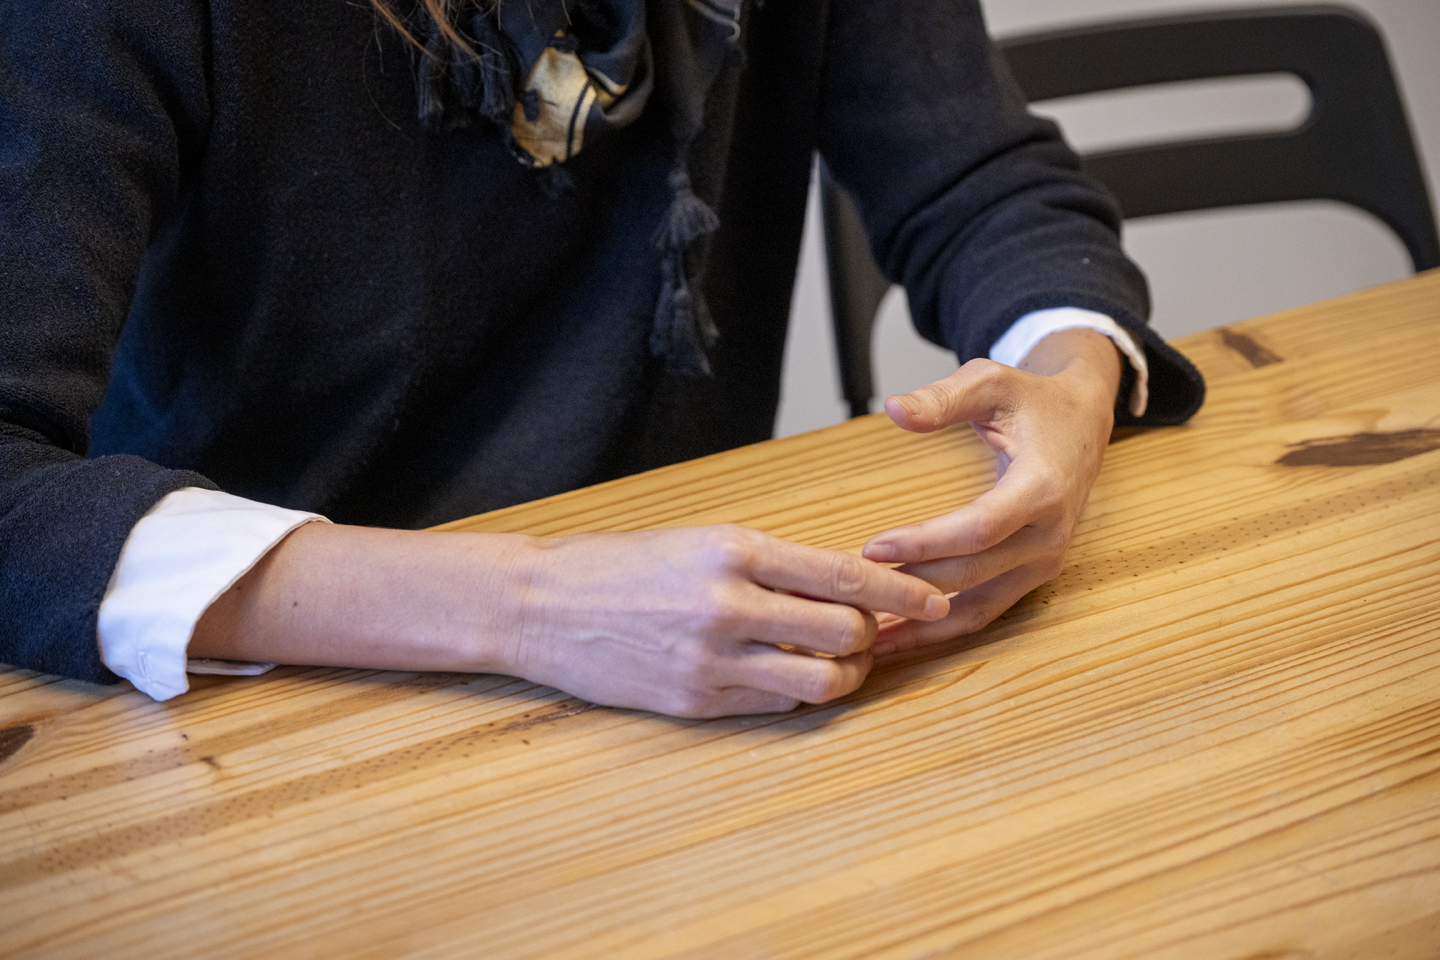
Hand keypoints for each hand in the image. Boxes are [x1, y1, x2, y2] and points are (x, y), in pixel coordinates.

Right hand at [509, 525, 948, 715]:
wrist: (541, 604)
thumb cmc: (620, 565)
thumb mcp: (700, 541)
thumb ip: (770, 563)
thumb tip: (840, 582)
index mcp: (734, 550)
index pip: (843, 572)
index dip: (900, 589)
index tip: (934, 597)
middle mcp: (729, 605)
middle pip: (846, 631)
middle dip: (873, 634)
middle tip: (871, 630)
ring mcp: (712, 660)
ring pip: (820, 681)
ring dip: (844, 674)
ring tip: (836, 662)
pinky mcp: (696, 701)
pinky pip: (776, 706)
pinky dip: (796, 694)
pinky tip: (786, 677)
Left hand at [860, 328, 1122, 654]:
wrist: (1083, 422)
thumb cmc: (1034, 401)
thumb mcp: (991, 383)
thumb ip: (943, 399)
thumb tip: (895, 409)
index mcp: (1042, 488)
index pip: (978, 529)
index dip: (924, 543)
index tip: (872, 548)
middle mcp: (1048, 536)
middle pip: (971, 575)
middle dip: (910, 587)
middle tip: (851, 593)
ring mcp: (1044, 563)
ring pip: (976, 609)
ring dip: (921, 626)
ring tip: (865, 637)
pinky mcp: (1032, 577)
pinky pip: (983, 612)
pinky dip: (939, 628)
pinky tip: (897, 634)